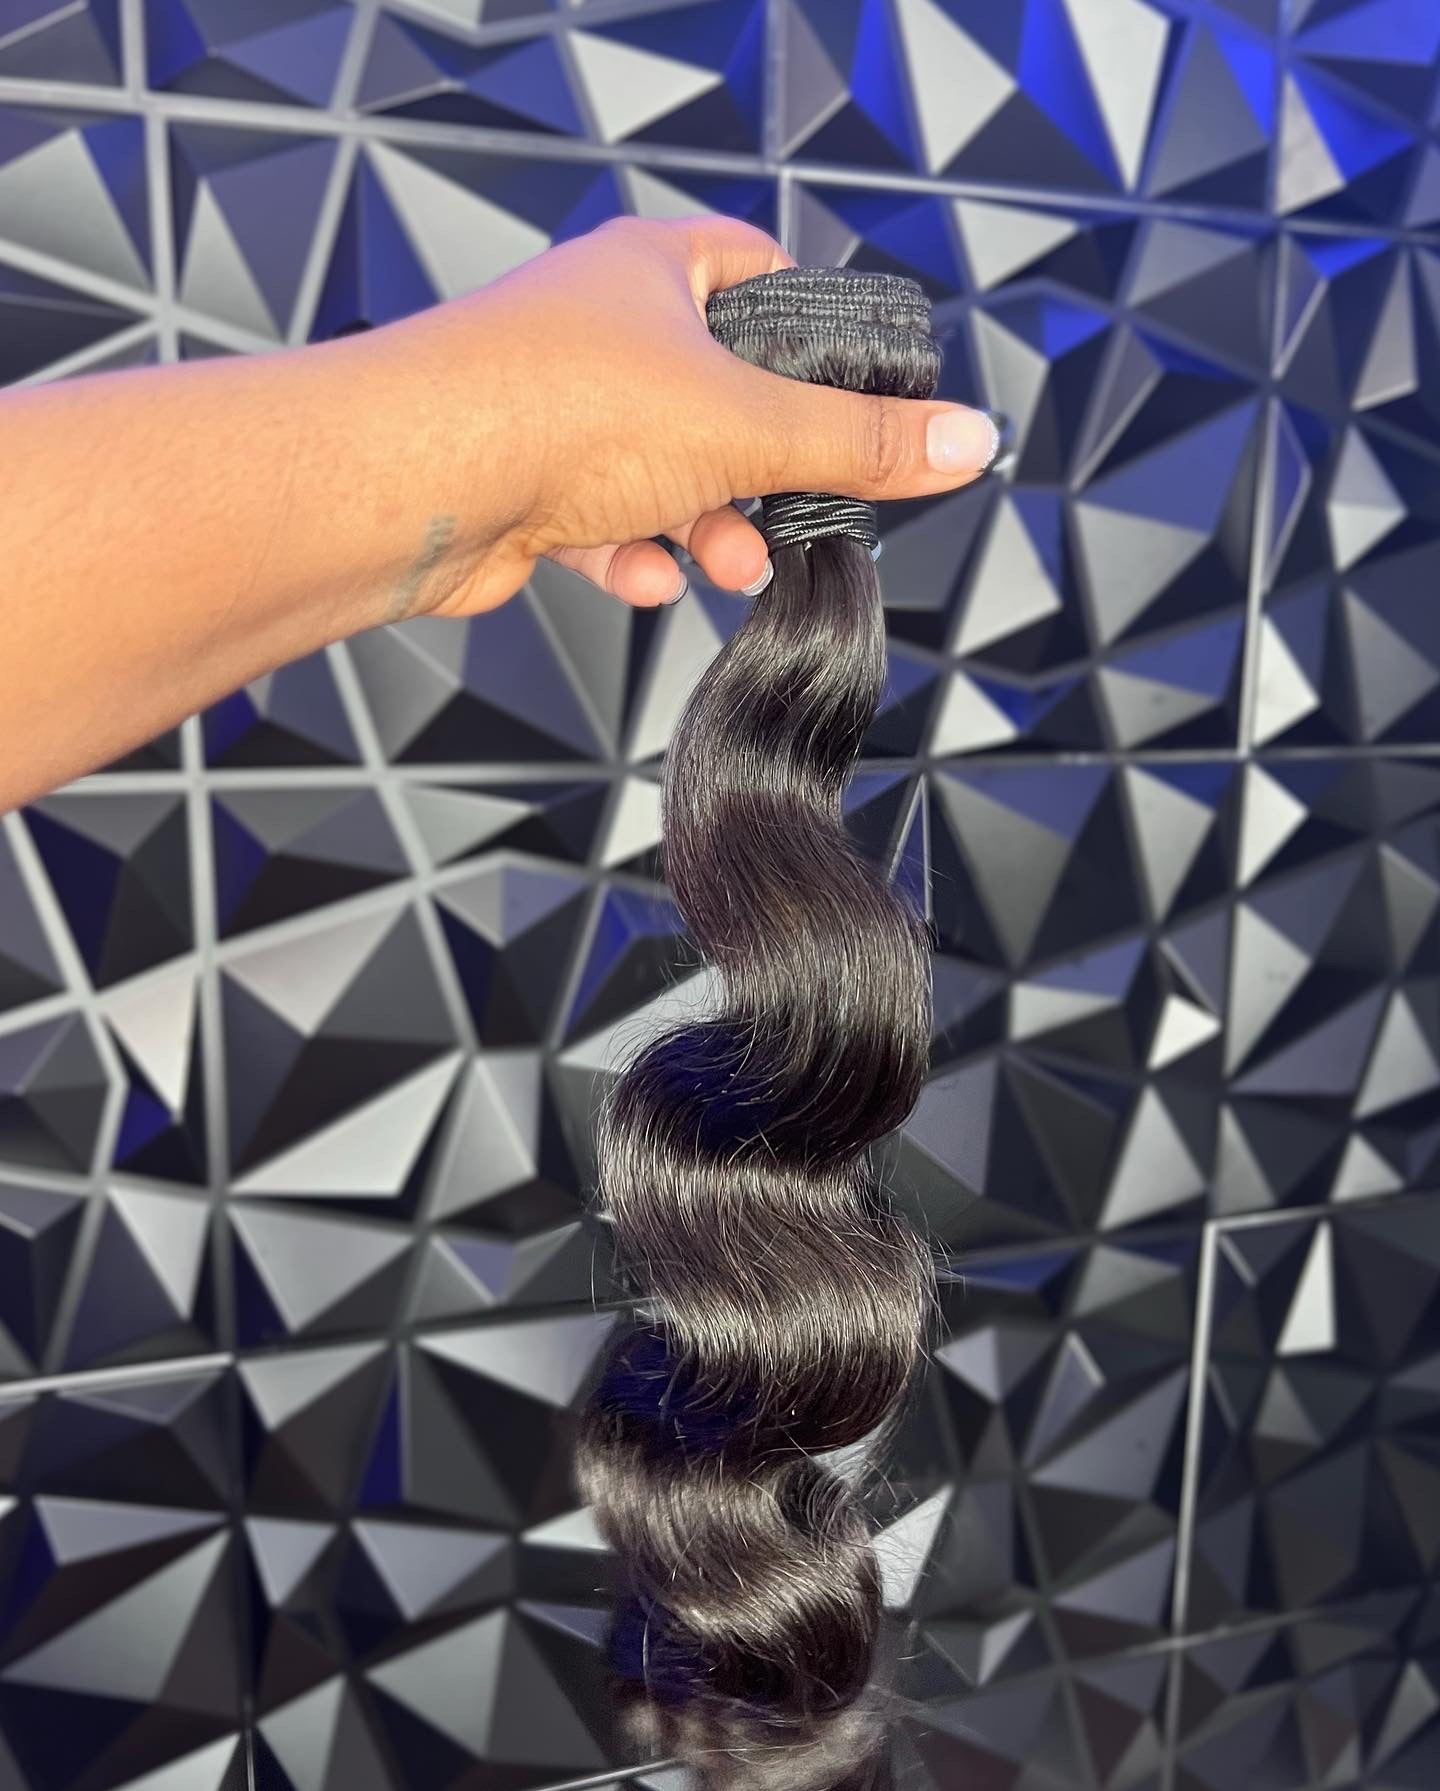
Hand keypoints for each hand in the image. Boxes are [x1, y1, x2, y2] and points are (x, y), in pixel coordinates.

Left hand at [381, 215, 998, 615]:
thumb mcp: (748, 425)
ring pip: (660, 471)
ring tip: (723, 563)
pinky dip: (629, 554)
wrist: (411, 482)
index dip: (813, 335)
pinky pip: (599, 520)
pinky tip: (638, 575)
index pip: (760, 275)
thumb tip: (966, 440)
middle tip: (792, 514)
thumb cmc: (555, 408)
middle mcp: (600, 330)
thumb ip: (858, 443)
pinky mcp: (521, 484)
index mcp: (654, 271)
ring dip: (701, 526)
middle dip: (758, 472)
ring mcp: (555, 408)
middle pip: (718, 396)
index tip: (853, 399)